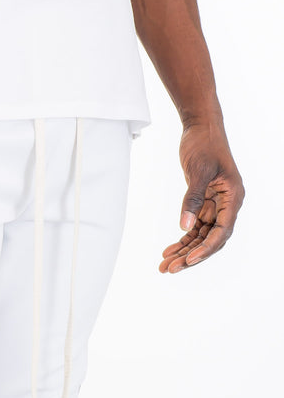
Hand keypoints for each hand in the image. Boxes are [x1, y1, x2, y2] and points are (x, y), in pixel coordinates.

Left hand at [159, 118, 244, 273]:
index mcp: (233, 197)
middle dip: (190, 256)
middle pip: (210, 239)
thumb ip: (192, 199)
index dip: (205, 248)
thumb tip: (184, 226)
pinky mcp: (204, 204)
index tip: (188, 260)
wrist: (201, 127)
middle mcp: (227, 205)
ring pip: (200, 236)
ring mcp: (216, 206)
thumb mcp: (198, 171)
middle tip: (169, 270)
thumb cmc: (204, 144)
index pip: (222, 231)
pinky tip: (168, 251)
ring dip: (183, 252)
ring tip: (164, 266)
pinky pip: (194, 228)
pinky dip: (182, 240)